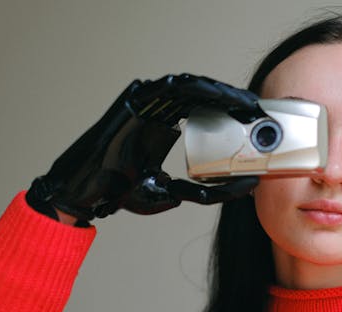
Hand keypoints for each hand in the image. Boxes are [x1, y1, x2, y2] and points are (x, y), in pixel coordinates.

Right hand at [26, 74, 261, 222]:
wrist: (86, 193)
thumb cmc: (119, 191)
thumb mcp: (169, 195)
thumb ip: (201, 194)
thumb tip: (238, 193)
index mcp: (165, 129)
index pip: (203, 112)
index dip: (229, 112)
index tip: (254, 120)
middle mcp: (157, 114)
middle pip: (200, 97)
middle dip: (230, 100)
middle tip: (255, 109)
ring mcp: (145, 105)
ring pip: (188, 88)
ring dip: (217, 91)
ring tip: (241, 102)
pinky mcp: (132, 101)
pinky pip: (166, 87)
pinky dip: (191, 87)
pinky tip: (213, 93)